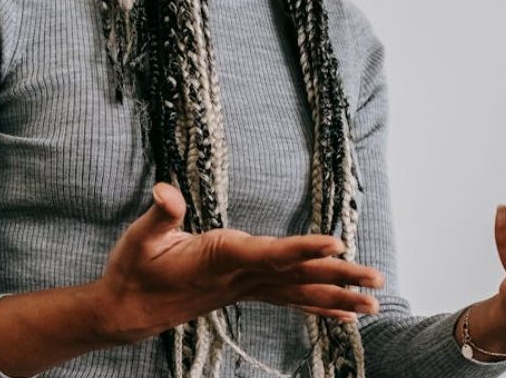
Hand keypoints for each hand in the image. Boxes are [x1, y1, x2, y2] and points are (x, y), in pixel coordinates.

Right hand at [89, 182, 383, 344]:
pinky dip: (317, 306)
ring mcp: (244, 288)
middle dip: (338, 276)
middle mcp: (239, 277)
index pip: (268, 254)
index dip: (302, 249)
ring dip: (337, 296)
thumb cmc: (134, 270)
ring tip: (374, 303)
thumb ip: (159, 214)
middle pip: (296, 275)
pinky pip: (288, 300)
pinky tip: (343, 315)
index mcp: (219, 258)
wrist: (128, 311)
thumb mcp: (139, 239)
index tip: (336, 244)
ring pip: (298, 291)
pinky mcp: (244, 292)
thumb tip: (165, 190)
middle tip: (376, 280)